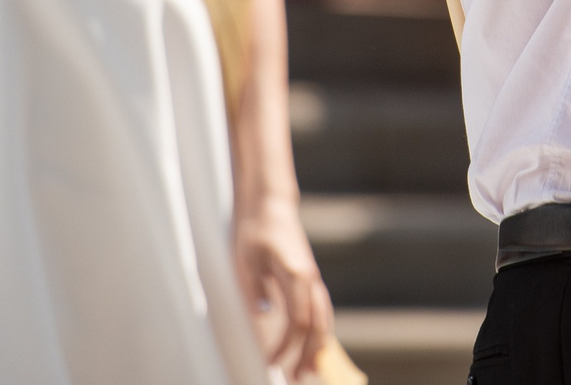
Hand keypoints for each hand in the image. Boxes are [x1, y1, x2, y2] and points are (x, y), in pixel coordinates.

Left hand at [232, 192, 334, 374]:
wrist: (270, 203)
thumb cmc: (256, 228)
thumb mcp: (246, 259)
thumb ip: (255, 289)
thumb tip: (265, 317)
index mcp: (296, 275)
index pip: (298, 321)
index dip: (286, 345)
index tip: (271, 362)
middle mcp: (310, 278)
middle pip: (318, 324)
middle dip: (309, 353)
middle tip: (296, 377)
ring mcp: (312, 278)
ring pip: (323, 317)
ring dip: (317, 345)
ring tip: (308, 369)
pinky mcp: (308, 277)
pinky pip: (320, 309)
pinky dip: (319, 330)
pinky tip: (311, 343)